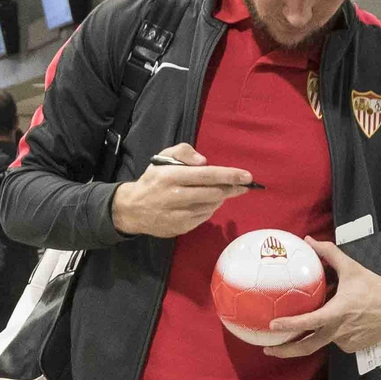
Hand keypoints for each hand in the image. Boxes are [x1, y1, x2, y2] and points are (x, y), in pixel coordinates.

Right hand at [109, 144, 253, 237]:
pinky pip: (205, 216)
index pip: (207, 175)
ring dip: (220, 198)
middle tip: (242, 185)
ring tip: (217, 191)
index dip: (230, 175)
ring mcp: (179, 214)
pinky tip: (205, 202)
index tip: (248, 176)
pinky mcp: (181, 227)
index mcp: (171, 176)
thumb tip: (204, 162)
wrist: (133, 209)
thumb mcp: (162, 158)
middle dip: (232, 188)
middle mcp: (175, 196)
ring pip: (212, 206)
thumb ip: (183, 152)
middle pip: (214, 193)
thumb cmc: (153, 181)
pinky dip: (210, 208)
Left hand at [265, 239, 380, 357]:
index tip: (272, 326)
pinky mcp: (352, 347)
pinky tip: (340, 323)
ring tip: (307, 326)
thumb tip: (309, 240)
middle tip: (268, 349)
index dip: (289, 325)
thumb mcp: (351, 268)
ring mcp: (345, 341)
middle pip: (307, 346)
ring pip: (323, 340)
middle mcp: (339, 330)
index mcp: (337, 312)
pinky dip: (332, 333)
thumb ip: (329, 253)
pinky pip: (336, 341)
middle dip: (285, 351)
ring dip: (314, 334)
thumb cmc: (374, 288)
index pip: (309, 322)